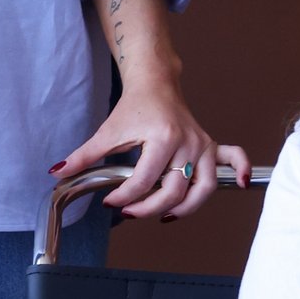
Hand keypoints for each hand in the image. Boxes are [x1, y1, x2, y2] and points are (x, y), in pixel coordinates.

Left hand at [62, 0, 247, 220]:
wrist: (156, 82)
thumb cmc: (134, 107)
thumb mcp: (107, 131)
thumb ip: (84, 155)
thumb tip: (58, 173)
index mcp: (162, 137)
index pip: (145, 180)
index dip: (125, 196)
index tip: (111, 202)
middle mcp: (188, 143)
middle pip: (175, 191)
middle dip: (149, 207)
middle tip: (129, 212)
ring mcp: (203, 145)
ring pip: (204, 188)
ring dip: (187, 207)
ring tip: (166, 216)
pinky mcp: (212, 146)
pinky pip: (235, 159)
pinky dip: (241, 171)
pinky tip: (241, 186)